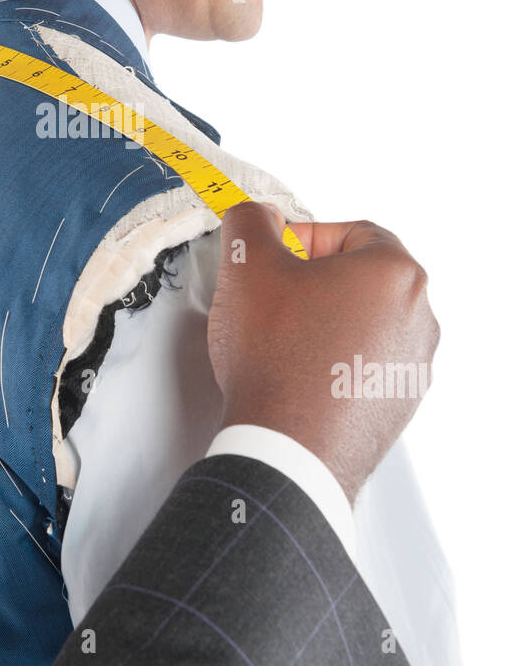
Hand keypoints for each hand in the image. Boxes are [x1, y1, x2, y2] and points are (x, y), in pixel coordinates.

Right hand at [207, 201, 440, 502]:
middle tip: (273, 296)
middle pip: (360, 277)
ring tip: (280, 339)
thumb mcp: (248, 266)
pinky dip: (333, 360)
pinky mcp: (397, 403)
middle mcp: (418, 317)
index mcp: (394, 273)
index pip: (351, 232)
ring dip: (323, 321)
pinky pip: (363, 363)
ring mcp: (411, 364)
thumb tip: (256, 217)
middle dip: (313, 280)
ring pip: (362, 321)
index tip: (277, 255)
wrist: (287, 448)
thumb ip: (251, 222)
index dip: (304, 238)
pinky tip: (296, 373)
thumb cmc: (277, 361)